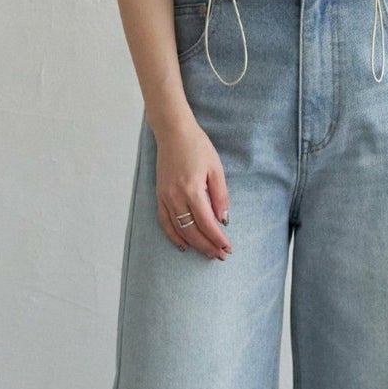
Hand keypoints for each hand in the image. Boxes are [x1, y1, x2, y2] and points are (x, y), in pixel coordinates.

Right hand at [154, 118, 232, 259]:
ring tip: (207, 253)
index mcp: (192, 189)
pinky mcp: (159, 195)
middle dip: (207, 246)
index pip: (206, 223)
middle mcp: (175, 196)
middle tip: (220, 255)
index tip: (228, 248)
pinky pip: (164, 221)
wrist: (173, 132)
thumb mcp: (216, 169)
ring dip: (194, 244)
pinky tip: (183, 244)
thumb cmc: (197, 147)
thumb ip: (220, 196)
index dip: (217, 238)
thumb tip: (223, 220)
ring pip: (178, 229)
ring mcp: (165, 197)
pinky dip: (173, 236)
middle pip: (192, 231)